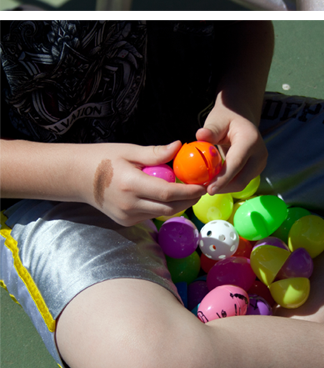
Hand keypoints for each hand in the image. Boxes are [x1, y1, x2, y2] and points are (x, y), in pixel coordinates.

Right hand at [74, 140, 220, 223]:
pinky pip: (150, 215)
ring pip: (161, 214)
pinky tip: (165, 195)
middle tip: (200, 189)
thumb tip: (179, 146)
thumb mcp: (129, 151)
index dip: (189, 191)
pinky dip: (162, 207)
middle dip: (188, 200)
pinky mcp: (125, 221)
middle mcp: (129, 204)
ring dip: (177, 204)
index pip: (168, 192)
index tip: (202, 185)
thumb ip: (155, 153)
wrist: (78, 177)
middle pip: (169, 208)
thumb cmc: (104, 158)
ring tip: (186, 190)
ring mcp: (127, 216)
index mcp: (131, 184)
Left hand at [196, 108, 267, 193]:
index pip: (236, 163)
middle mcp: (260, 153)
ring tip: (207, 184)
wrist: (241, 119)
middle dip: (222, 188)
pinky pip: (241, 181)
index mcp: (250, 140)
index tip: (209, 189)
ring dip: (224, 187)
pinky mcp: (256, 169)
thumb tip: (200, 135)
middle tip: (203, 190)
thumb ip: (210, 130)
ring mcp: (260, 163)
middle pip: (241, 179)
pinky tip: (215, 180)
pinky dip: (228, 183)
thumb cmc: (226, 119)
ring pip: (241, 183)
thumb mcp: (217, 120)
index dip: (223, 179)